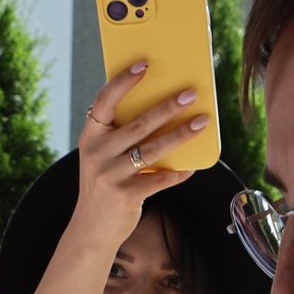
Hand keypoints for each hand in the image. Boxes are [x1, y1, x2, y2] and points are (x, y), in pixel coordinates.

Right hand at [70, 62, 209, 246]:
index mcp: (90, 137)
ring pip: (154, 150)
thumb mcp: (103, 156)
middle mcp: (97, 154)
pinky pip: (160, 179)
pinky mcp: (126, 196)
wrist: (91, 229)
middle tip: (191, 93)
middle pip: (138, 124)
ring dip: (181, 134)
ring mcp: (111, 175)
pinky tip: (193, 164)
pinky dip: (178, 172)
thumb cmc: (104, 184)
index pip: (105, 101)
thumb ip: (121, 135)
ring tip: (203, 122)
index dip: (124, 81)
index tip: (145, 64)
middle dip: (168, 107)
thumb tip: (163, 108)